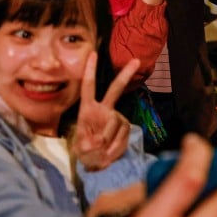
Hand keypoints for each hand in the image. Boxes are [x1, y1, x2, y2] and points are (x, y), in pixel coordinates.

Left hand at [72, 54, 139, 170]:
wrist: (97, 163)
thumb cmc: (85, 151)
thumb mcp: (80, 148)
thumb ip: (87, 144)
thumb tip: (99, 141)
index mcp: (87, 108)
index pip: (88, 86)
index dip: (90, 71)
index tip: (93, 54)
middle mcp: (104, 109)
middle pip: (115, 89)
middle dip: (126, 75)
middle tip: (136, 60)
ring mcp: (116, 117)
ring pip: (116, 122)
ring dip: (109, 141)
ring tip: (101, 153)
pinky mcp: (126, 127)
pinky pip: (123, 136)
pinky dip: (116, 147)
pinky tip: (110, 154)